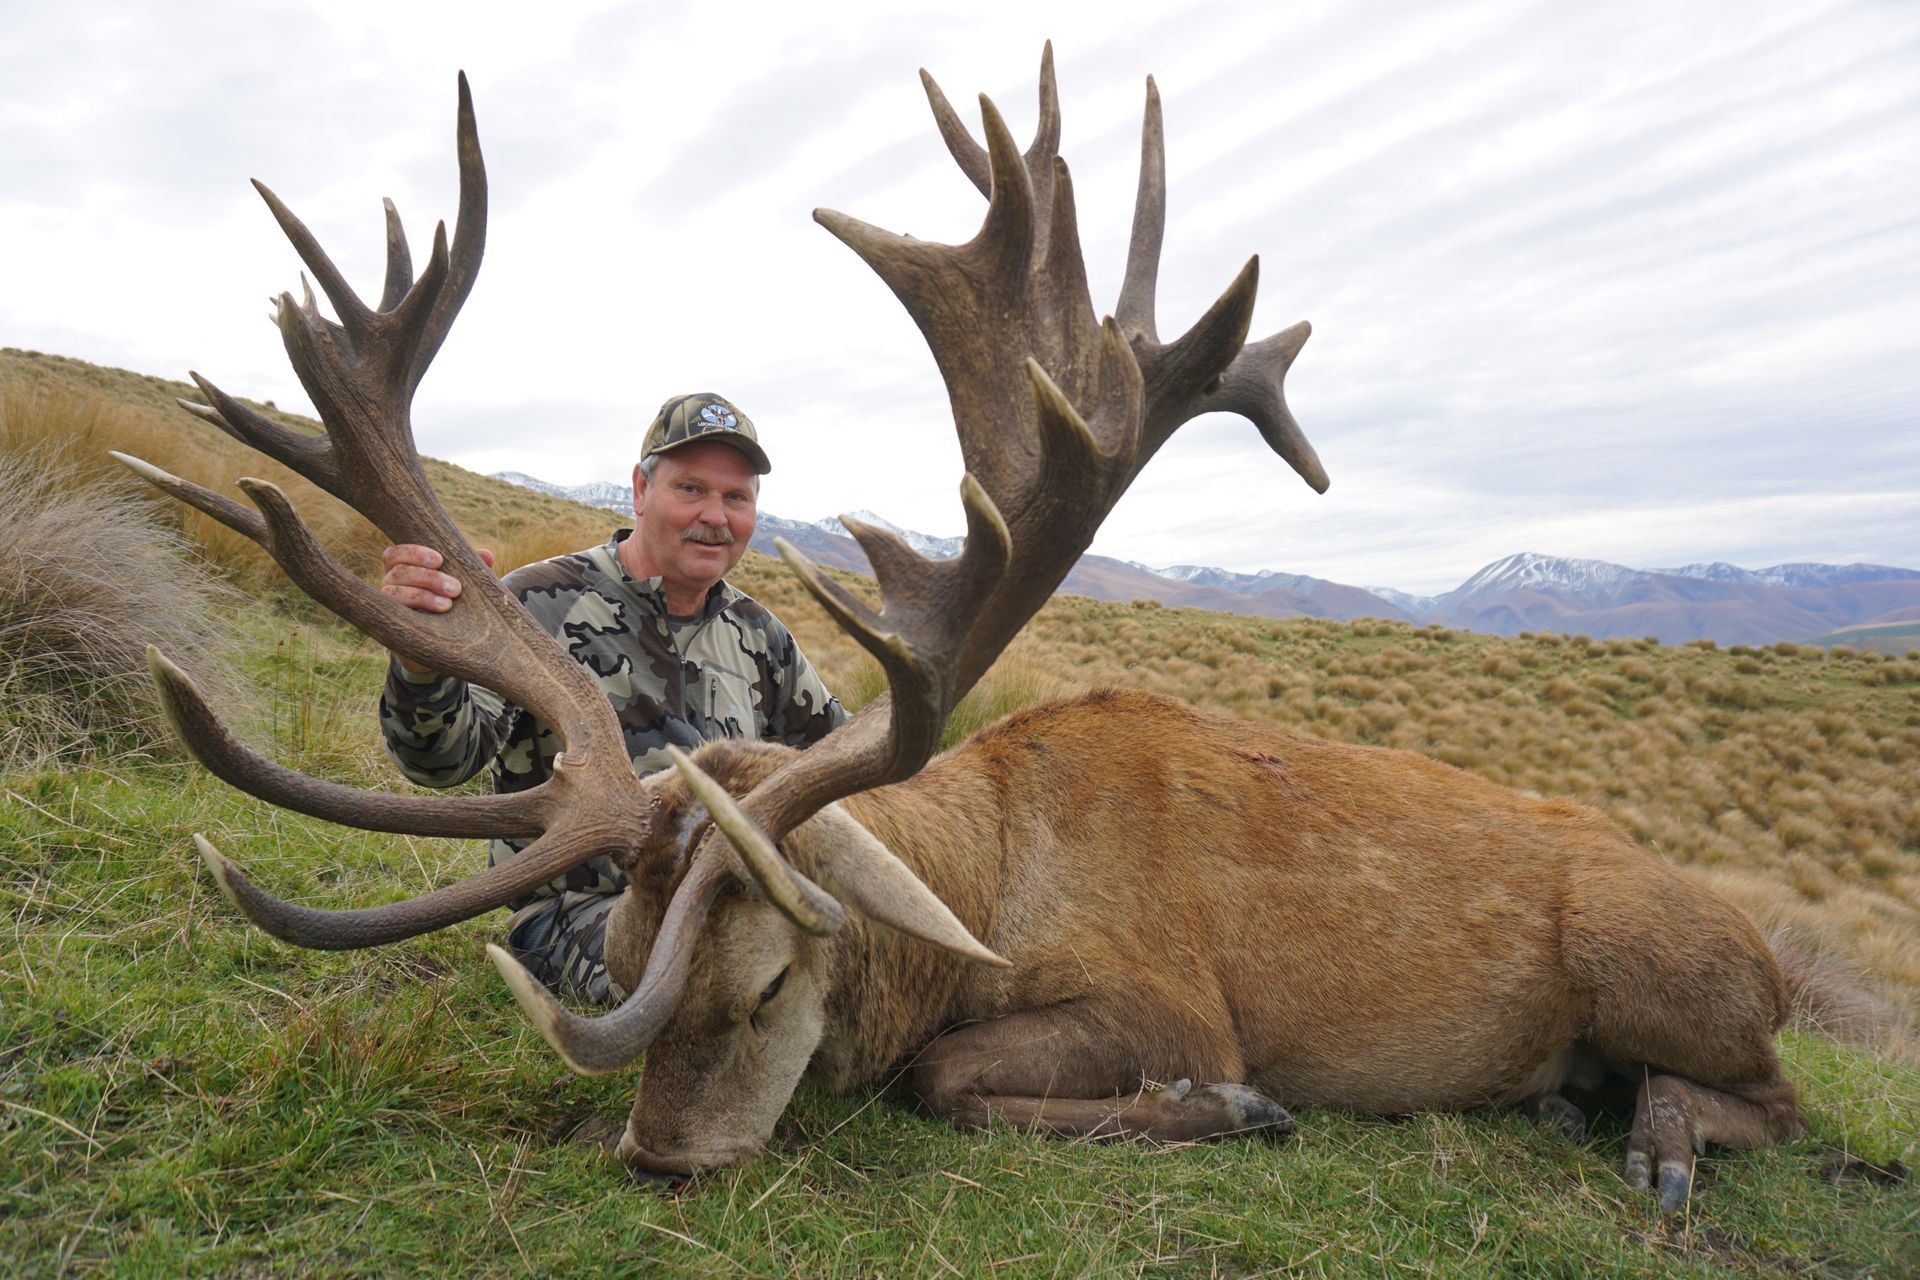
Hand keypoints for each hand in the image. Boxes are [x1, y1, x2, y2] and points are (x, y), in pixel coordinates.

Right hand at [380, 544, 494, 682]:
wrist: (445, 642)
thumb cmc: (452, 600)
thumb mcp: (462, 584)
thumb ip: (470, 567)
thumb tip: (487, 555)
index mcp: (404, 568)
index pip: (395, 554)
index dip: (413, 553)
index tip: (439, 560)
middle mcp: (391, 584)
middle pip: (398, 573)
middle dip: (428, 578)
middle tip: (456, 588)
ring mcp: (389, 605)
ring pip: (391, 593)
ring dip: (421, 597)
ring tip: (448, 606)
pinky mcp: (392, 625)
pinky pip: (391, 616)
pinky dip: (411, 614)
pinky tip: (431, 620)